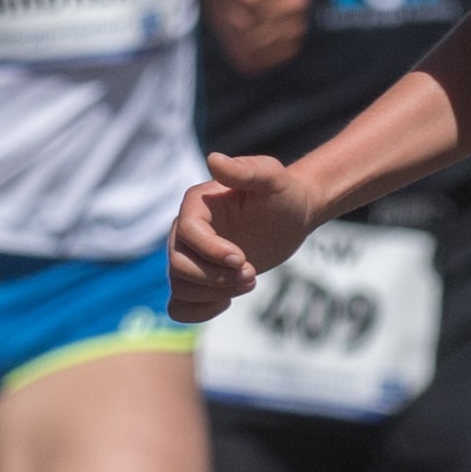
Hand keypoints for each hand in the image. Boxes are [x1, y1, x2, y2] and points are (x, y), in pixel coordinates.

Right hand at [167, 152, 315, 321]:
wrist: (292, 215)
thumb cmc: (283, 193)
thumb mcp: (270, 177)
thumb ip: (244, 169)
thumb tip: (213, 159)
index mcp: (196, 204)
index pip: (187, 234)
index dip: (211, 251)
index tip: (243, 259)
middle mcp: (185, 230)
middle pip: (178, 265)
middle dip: (215, 277)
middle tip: (252, 274)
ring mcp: (191, 256)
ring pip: (179, 287)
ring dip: (214, 293)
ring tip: (250, 281)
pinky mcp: (199, 279)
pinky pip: (178, 306)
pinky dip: (197, 312)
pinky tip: (227, 302)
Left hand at [205, 0, 312, 72]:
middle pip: (251, 25)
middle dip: (231, 19)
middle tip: (229, 7)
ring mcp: (298, 25)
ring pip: (258, 44)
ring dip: (238, 37)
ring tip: (236, 20)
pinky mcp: (290, 47)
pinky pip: (266, 59)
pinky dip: (251, 53)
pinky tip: (246, 38)